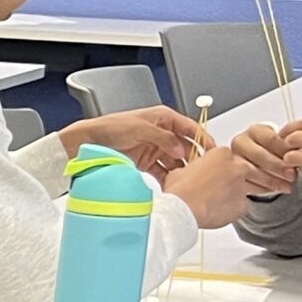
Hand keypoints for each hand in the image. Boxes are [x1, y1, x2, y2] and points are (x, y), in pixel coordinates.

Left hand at [62, 106, 212, 178]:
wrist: (88, 141)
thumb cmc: (110, 127)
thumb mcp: (140, 128)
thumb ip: (163, 138)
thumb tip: (181, 149)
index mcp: (162, 118)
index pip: (189, 127)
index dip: (202, 137)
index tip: (213, 149)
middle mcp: (160, 132)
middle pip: (184, 146)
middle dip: (193, 157)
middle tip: (202, 169)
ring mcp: (153, 148)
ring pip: (174, 160)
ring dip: (181, 169)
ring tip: (189, 179)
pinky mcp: (145, 161)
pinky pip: (162, 170)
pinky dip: (168, 177)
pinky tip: (174, 183)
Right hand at [164, 143, 267, 231]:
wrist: (183, 210)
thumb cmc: (180, 190)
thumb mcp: (179, 171)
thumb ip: (192, 168)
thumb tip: (190, 173)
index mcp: (222, 154)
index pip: (223, 155)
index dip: (214, 165)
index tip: (206, 171)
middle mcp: (237, 167)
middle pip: (237, 169)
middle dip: (227, 176)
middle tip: (210, 186)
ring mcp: (242, 186)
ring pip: (240, 188)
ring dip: (229, 193)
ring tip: (211, 201)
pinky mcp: (243, 205)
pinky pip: (239, 206)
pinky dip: (230, 209)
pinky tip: (216, 211)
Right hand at [232, 120, 301, 193]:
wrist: (251, 158)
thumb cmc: (268, 150)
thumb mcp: (278, 143)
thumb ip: (284, 146)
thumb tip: (295, 156)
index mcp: (254, 131)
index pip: (271, 139)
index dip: (285, 152)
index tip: (296, 162)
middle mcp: (240, 142)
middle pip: (259, 155)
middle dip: (278, 167)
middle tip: (291, 176)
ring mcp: (232, 158)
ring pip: (250, 170)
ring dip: (271, 180)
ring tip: (285, 186)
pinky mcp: (228, 175)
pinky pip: (244, 182)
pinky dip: (260, 188)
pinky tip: (271, 189)